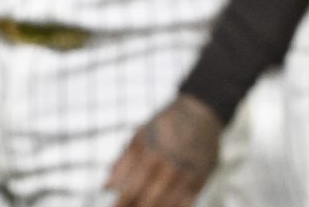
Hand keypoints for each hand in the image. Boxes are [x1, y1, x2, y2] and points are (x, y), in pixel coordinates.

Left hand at [106, 94, 221, 206]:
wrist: (200, 112)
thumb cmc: (164, 125)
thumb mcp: (139, 137)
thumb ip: (122, 163)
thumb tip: (106, 188)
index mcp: (152, 156)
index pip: (130, 192)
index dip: (120, 204)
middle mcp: (171, 168)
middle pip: (148, 203)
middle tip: (129, 206)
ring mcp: (188, 176)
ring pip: (166, 206)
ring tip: (144, 204)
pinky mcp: (201, 180)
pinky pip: (185, 205)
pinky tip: (164, 204)